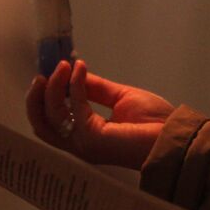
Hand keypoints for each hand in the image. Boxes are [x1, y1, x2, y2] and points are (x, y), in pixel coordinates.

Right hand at [25, 59, 174, 168]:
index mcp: (85, 136)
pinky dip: (74, 85)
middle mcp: (79, 143)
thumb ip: (95, 89)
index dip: (45, 98)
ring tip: (62, 66)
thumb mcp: (120, 98)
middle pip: (40, 124)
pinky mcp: (90, 138)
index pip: (51, 122)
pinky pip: (73, 106)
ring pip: (50, 116)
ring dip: (52, 87)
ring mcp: (82, 143)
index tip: (51, 73)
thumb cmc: (153, 122)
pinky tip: (79, 70)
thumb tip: (74, 73)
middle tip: (42, 74)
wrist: (173, 135)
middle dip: (35, 98)